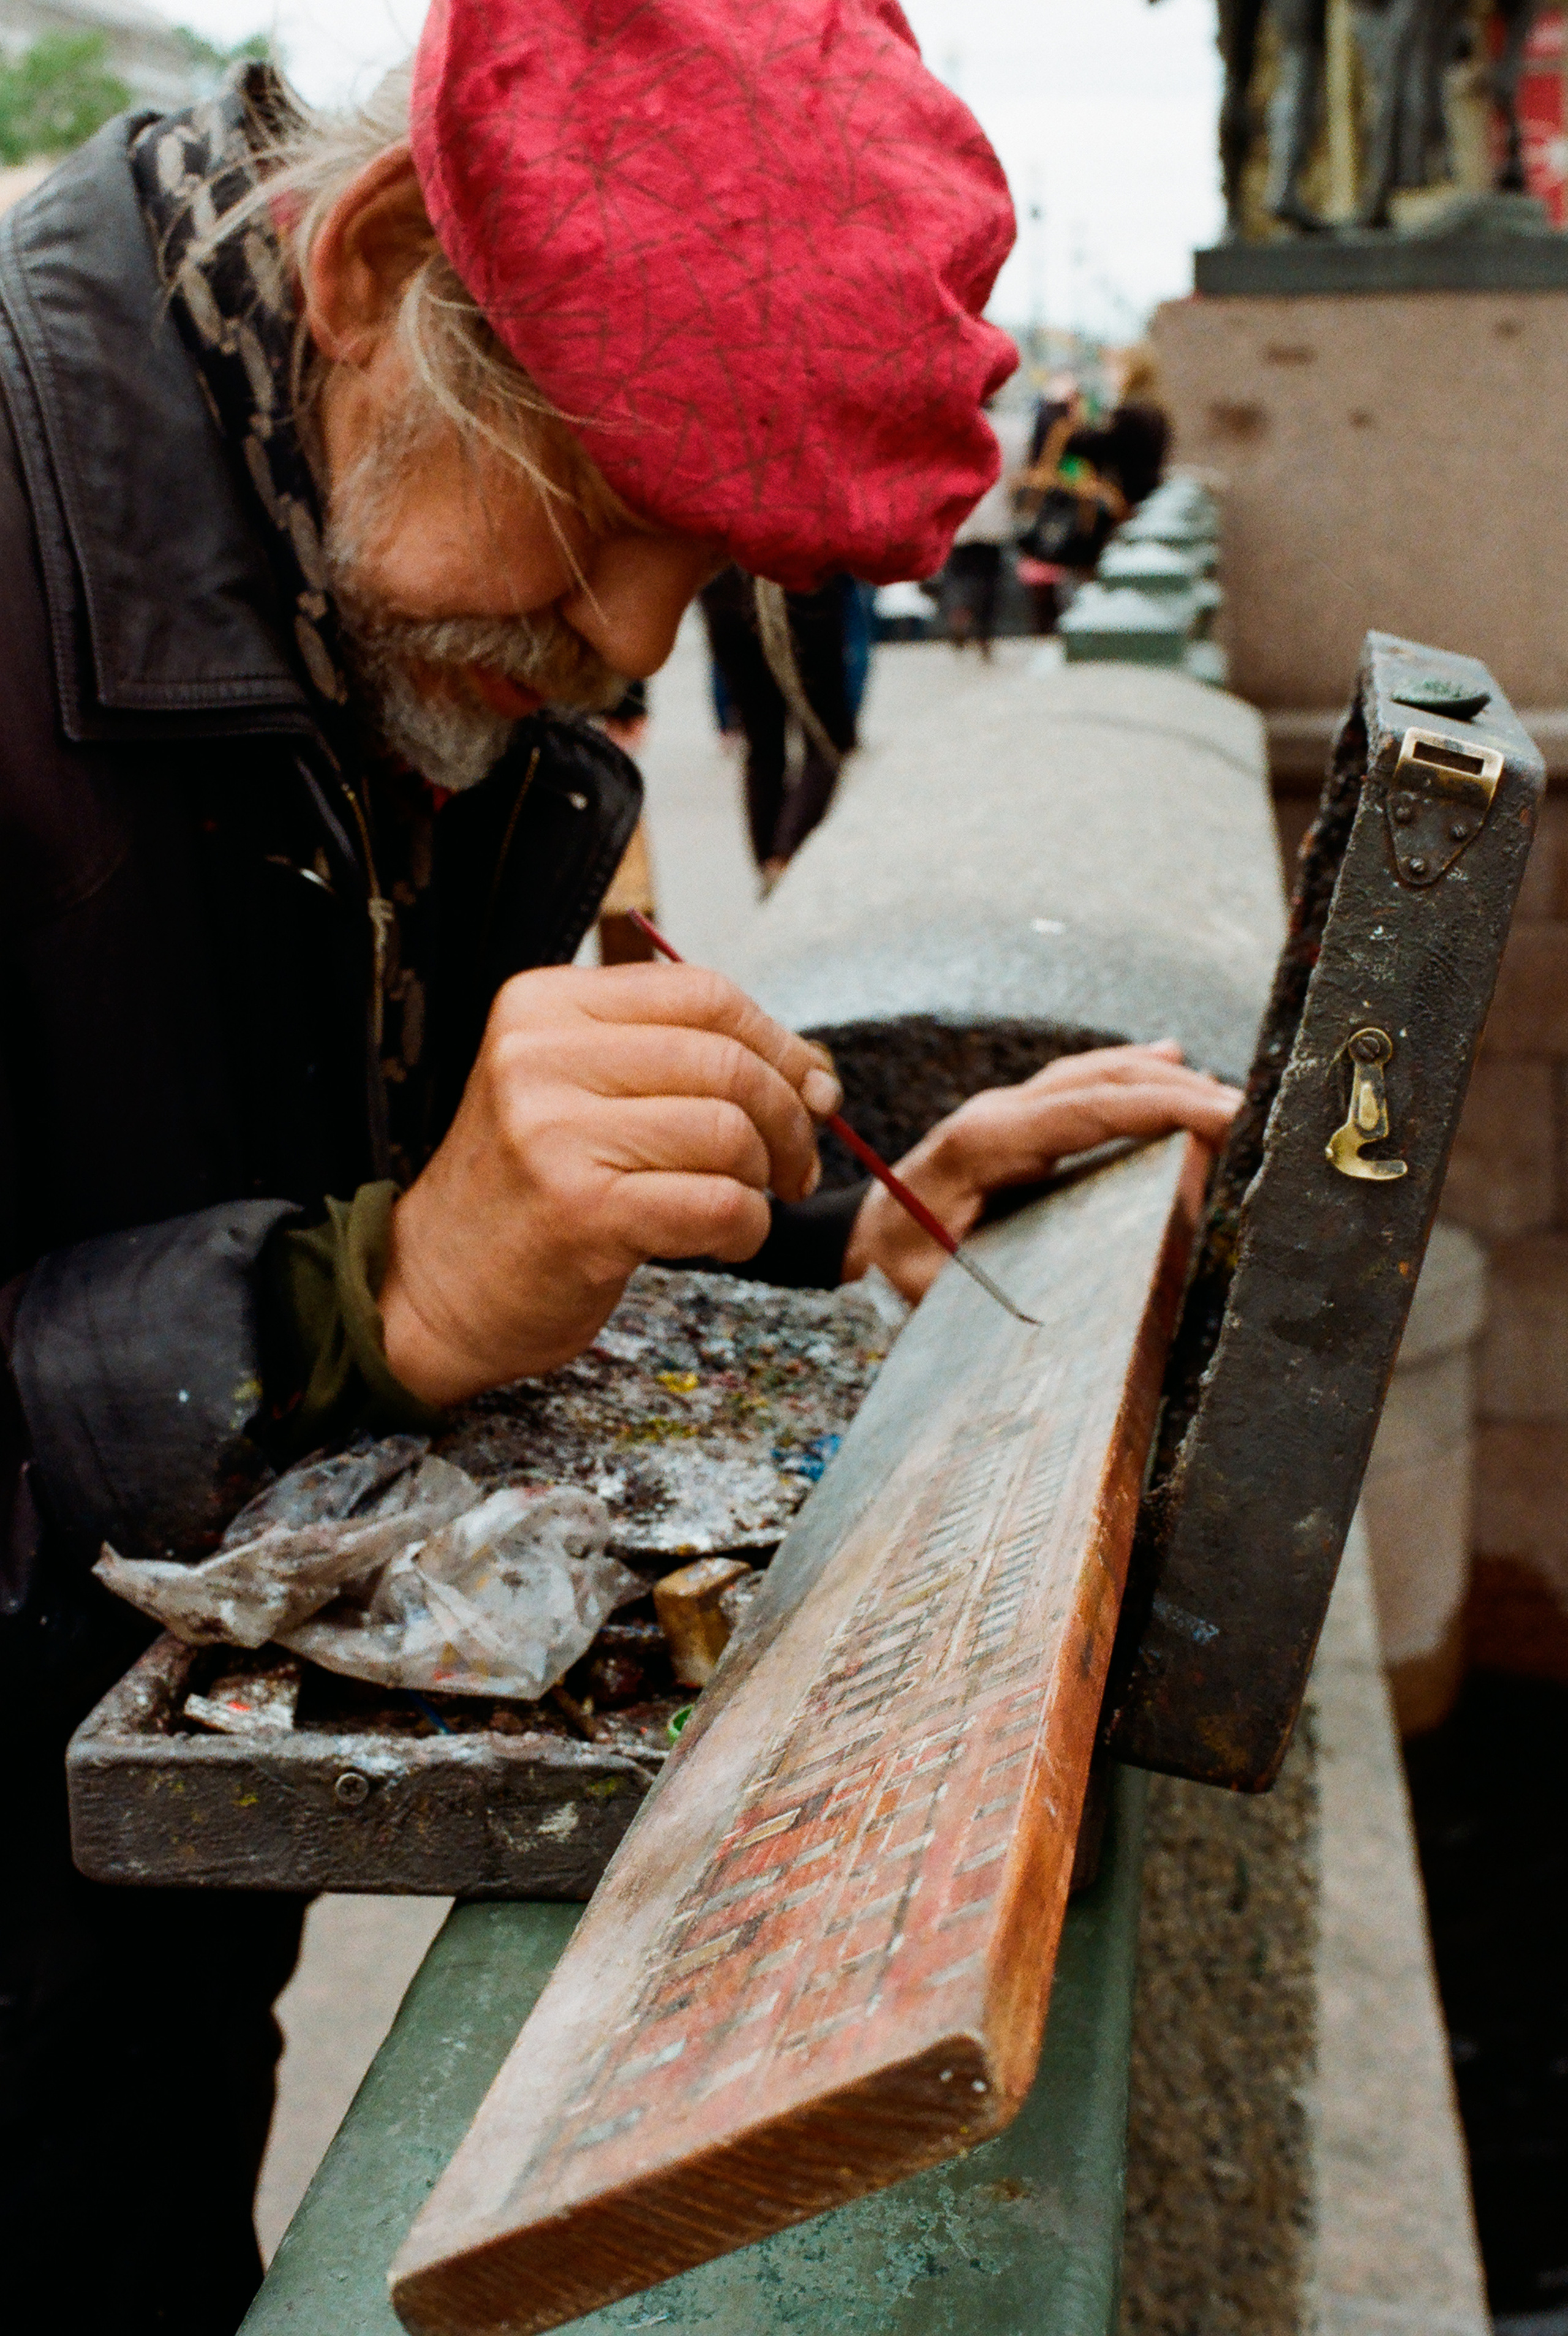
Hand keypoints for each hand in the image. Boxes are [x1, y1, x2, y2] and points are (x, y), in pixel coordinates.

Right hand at [380, 964, 841, 1403]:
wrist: (433, 1288)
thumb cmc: (530, 1189)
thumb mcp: (577, 1089)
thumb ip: (679, 1060)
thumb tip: (817, 1074)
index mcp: (542, 1005)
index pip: (703, 991)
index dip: (779, 1041)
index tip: (810, 1090)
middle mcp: (538, 1056)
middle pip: (726, 1060)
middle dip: (789, 1116)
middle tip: (796, 1165)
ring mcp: (552, 1133)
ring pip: (728, 1131)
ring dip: (764, 1178)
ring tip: (747, 1204)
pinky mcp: (578, 1212)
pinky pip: (717, 1203)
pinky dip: (745, 1228)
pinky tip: (724, 1241)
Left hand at [840, 1041, 1240, 1306]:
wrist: (856, 1238)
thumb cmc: (897, 1268)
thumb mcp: (940, 1289)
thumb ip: (1004, 1289)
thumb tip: (1070, 1312)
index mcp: (982, 1144)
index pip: (1086, 1110)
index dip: (1158, 1108)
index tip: (1221, 1115)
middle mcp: (996, 1113)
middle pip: (1099, 1082)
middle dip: (1176, 1092)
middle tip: (1243, 1109)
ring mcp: (1004, 1110)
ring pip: (1093, 1075)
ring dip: (1159, 1079)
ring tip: (1220, 1093)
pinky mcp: (1013, 1119)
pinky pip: (1080, 1086)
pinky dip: (1129, 1076)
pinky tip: (1169, 1063)